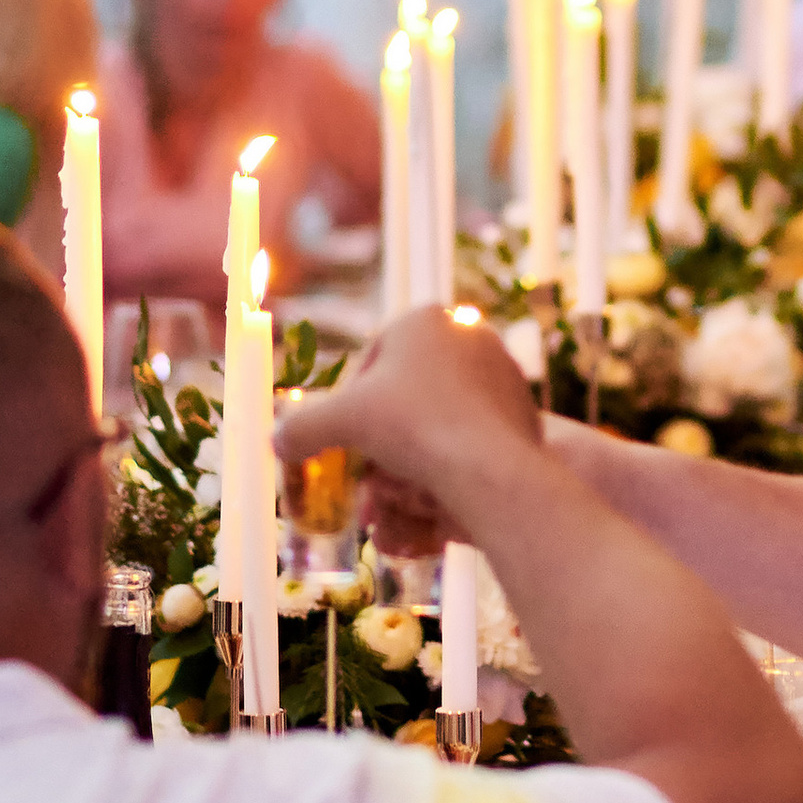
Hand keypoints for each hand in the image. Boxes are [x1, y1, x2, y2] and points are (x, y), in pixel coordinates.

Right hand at [281, 307, 543, 550]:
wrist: (488, 466)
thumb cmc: (410, 426)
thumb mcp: (340, 422)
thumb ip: (302, 427)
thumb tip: (277, 440)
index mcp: (424, 318)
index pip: (372, 364)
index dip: (353, 407)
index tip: (349, 442)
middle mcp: (469, 333)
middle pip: (409, 391)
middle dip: (388, 431)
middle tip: (374, 467)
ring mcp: (503, 369)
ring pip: (441, 414)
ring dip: (418, 447)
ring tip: (405, 482)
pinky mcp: (525, 406)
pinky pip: (474, 435)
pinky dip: (454, 457)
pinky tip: (442, 484)